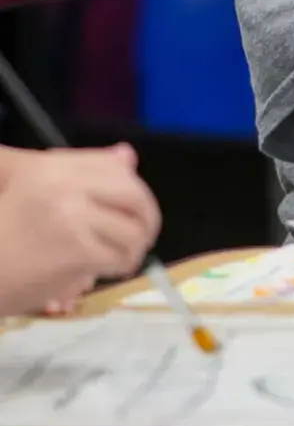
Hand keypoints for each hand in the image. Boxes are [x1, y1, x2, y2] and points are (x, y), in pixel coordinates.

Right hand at [0, 144, 160, 316]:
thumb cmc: (1, 232)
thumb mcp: (29, 185)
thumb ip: (79, 168)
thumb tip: (127, 155)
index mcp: (53, 166)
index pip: (115, 166)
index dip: (131, 186)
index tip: (132, 205)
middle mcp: (66, 185)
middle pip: (132, 194)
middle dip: (146, 216)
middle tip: (143, 234)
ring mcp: (73, 218)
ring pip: (130, 230)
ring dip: (134, 247)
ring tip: (125, 256)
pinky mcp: (76, 252)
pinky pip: (118, 257)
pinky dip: (120, 266)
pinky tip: (110, 270)